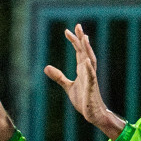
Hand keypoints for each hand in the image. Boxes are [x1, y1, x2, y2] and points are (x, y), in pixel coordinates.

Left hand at [44, 24, 124, 139]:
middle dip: (81, 39)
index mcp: (82, 70)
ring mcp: (91, 79)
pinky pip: (91, 77)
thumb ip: (59, 77)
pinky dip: (88, 68)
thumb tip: (46, 67)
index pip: (79, 52)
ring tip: (84, 38)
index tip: (67, 31)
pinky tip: (85, 60)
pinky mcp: (92, 88)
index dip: (74, 41)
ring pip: (90, 60)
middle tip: (77, 26)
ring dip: (87, 49)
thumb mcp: (68, 87)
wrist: (93, 114)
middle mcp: (88, 71)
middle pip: (85, 51)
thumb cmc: (84, 100)